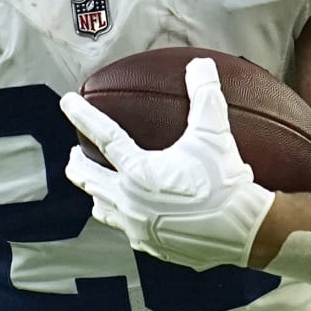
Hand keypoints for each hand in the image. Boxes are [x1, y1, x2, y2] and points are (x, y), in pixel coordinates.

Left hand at [61, 57, 275, 269]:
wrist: (244, 230)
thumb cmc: (226, 180)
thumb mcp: (215, 132)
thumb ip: (205, 95)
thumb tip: (200, 65)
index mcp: (139, 171)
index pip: (103, 136)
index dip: (82, 116)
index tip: (65, 102)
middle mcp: (130, 201)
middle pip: (90, 178)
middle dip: (78, 164)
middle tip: (73, 154)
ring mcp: (138, 227)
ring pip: (103, 208)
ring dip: (95, 192)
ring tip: (94, 185)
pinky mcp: (152, 245)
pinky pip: (126, 229)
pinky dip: (120, 216)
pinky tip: (128, 214)